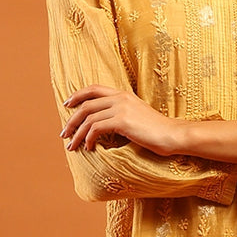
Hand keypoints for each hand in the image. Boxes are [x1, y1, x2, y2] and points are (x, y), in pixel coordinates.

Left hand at [61, 84, 182, 154]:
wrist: (172, 135)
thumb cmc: (157, 131)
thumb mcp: (137, 116)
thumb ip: (121, 114)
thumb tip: (104, 124)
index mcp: (123, 94)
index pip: (94, 88)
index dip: (77, 95)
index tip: (66, 105)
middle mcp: (120, 98)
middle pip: (86, 105)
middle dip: (71, 120)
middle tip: (64, 133)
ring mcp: (121, 108)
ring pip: (88, 119)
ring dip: (77, 134)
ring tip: (72, 146)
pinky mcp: (122, 121)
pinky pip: (96, 128)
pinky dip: (88, 139)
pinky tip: (89, 148)